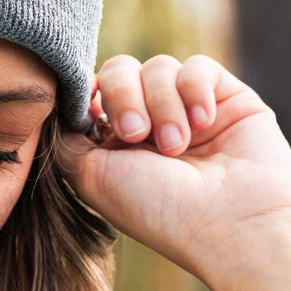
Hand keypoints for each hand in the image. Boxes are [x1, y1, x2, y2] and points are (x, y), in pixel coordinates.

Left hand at [56, 53, 290, 282]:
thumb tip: (59, 108)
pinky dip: (194, 90)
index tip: (91, 114)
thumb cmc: (159, 210)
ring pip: (158, 67)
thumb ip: (66, 140)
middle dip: (122, 96)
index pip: (92, 93)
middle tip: (136, 135)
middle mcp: (152, 124)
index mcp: (117, 144)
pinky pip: (197, 66)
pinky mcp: (226, 97)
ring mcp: (189, 109)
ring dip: (162, 105)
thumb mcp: (91, 178)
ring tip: (176, 147)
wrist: (230, 224)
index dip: (87, 95)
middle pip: (119, 70)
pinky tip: (204, 123)